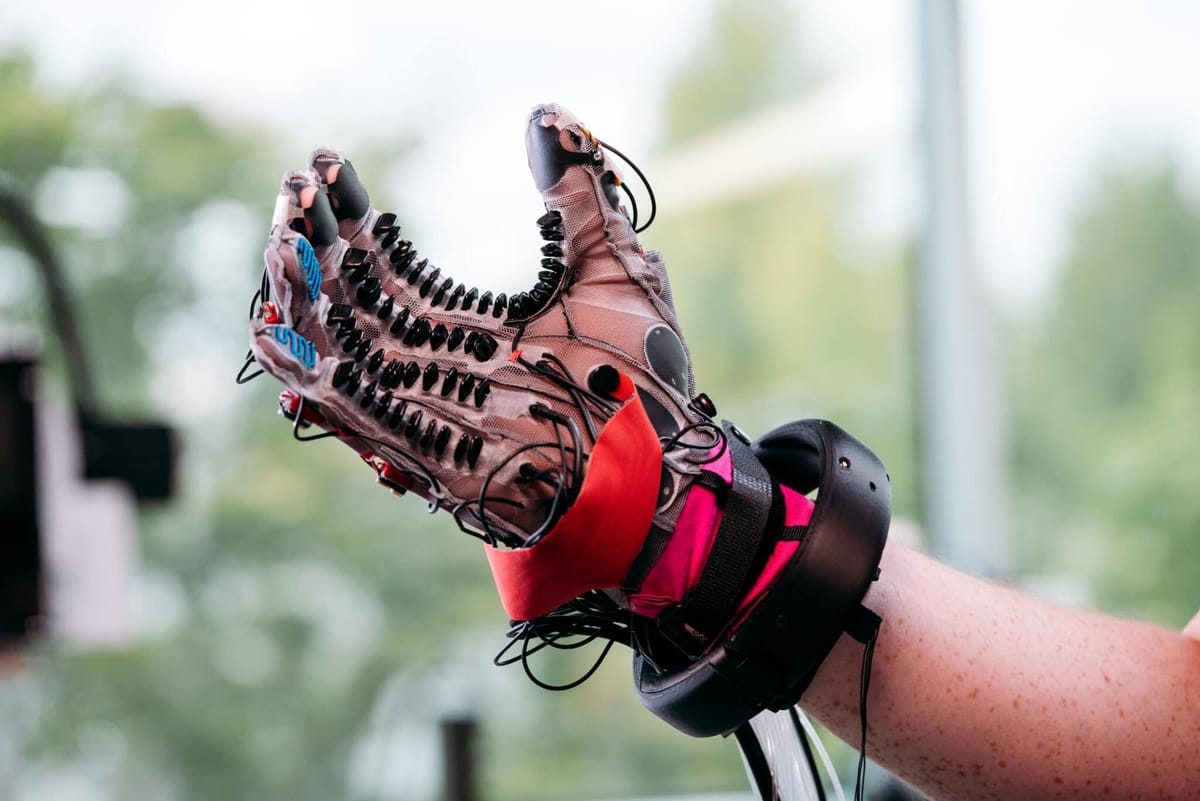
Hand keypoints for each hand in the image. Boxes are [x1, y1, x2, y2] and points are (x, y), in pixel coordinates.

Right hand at [246, 103, 717, 619]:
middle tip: (299, 183)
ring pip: (330, 345)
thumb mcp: (613, 267)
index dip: (353, 216)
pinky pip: (340, 408)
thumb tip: (546, 113)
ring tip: (285, 229)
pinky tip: (274, 321)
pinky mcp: (417, 448)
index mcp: (469, 328)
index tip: (332, 162)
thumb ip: (578, 195)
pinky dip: (302, 368)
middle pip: (346, 300)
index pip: (389, 268)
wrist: (666, 464)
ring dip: (297, 290)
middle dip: (312, 241)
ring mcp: (423, 407)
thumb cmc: (645, 379)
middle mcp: (434, 365)